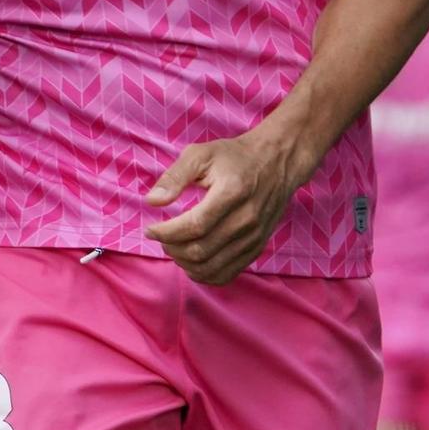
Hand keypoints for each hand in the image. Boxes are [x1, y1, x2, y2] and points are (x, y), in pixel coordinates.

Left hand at [145, 130, 305, 285]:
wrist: (277, 162)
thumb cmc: (235, 157)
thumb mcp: (201, 154)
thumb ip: (174, 177)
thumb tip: (151, 201)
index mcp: (231, 193)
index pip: (194, 226)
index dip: (166, 233)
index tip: (150, 229)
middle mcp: (246, 219)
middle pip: (201, 250)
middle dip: (173, 249)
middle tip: (162, 237)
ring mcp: (254, 237)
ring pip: (212, 267)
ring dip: (186, 264)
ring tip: (174, 248)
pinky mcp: (257, 247)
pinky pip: (228, 274)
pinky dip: (205, 275)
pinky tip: (192, 263)